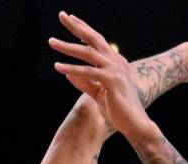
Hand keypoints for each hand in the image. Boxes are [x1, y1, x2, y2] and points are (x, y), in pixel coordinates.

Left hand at [49, 12, 152, 138]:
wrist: (135, 124)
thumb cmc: (119, 111)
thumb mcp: (98, 94)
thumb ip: (85, 83)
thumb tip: (68, 73)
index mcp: (116, 63)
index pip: (98, 41)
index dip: (84, 29)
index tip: (70, 19)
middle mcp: (117, 63)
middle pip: (94, 39)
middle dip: (77, 27)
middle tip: (62, 15)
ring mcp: (116, 71)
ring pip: (88, 53)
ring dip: (68, 47)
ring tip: (52, 42)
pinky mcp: (112, 81)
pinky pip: (88, 72)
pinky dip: (72, 69)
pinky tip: (58, 67)